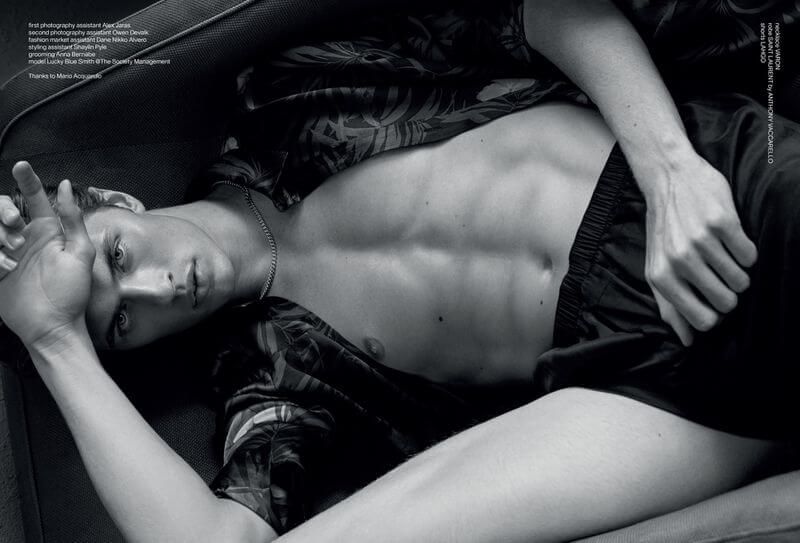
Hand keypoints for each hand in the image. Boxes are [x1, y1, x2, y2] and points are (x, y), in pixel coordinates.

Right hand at [0, 162, 95, 347]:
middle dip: (4, 213)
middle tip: (16, 231)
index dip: (26, 180)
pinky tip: (4, 270)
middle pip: (3, 209)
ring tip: (12, 261)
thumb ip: (72, 219)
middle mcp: (25, 238)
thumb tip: (67, 187)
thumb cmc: (71, 293)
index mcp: (47, 231)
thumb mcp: (79, 253)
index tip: (21, 166)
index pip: (34, 198)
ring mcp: (6, 253)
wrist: (53, 326)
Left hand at [637, 151, 755, 345]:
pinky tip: (729, 239)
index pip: (703, 321)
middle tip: (719, 273)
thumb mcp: (656, 269)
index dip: (715, 313)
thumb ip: (669, 306)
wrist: (668, 179)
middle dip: (729, 293)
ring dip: (739, 272)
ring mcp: (700, 242)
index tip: (712, 298)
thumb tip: (688, 342)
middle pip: (727, 303)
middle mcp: (679, 262)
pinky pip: (750, 256)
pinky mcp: (722, 223)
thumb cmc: (664, 229)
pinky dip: (746, 252)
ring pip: (742, 281)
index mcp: (662, 278)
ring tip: (722, 254)